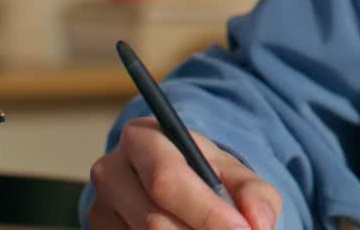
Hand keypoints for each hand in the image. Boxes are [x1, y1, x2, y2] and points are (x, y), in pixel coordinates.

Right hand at [87, 117, 281, 229]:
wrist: (175, 184)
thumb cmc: (206, 176)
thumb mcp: (234, 173)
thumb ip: (254, 193)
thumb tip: (259, 223)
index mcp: (142, 138)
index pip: (168, 178)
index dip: (206, 211)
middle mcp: (112, 172)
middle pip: (154, 220)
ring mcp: (100, 209)